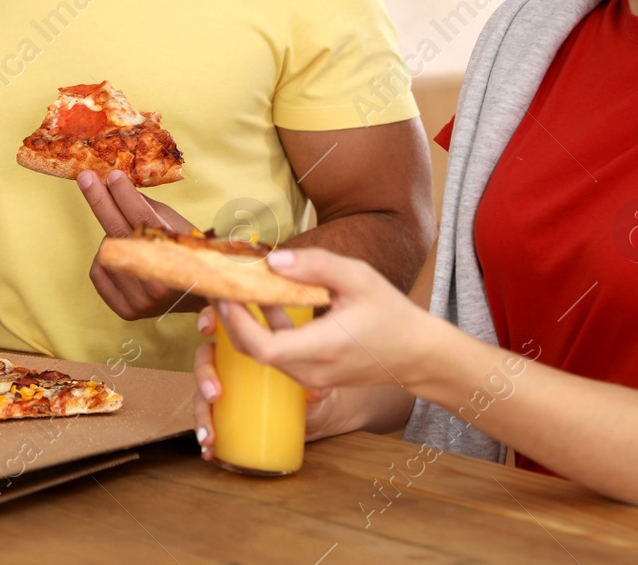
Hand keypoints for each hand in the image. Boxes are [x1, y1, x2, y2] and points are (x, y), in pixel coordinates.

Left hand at [79, 170, 206, 319]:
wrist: (198, 296)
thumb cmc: (187, 252)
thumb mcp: (175, 225)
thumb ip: (145, 208)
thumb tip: (115, 183)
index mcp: (179, 259)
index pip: (144, 220)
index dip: (126, 196)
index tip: (113, 175)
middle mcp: (159, 284)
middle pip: (120, 234)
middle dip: (101, 202)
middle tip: (85, 178)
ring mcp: (142, 301)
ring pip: (107, 252)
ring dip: (112, 237)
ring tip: (130, 238)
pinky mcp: (127, 311)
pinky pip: (98, 273)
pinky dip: (104, 259)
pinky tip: (122, 257)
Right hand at [192, 303, 337, 461]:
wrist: (313, 413)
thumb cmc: (308, 383)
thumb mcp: (313, 379)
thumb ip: (315, 383)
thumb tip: (315, 393)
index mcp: (248, 342)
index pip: (221, 323)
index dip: (208, 319)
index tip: (206, 329)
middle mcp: (230, 363)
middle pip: (205, 359)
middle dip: (204, 375)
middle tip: (214, 394)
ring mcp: (225, 388)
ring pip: (200, 393)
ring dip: (200, 413)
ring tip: (209, 435)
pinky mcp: (226, 413)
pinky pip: (208, 420)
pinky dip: (205, 433)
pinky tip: (209, 452)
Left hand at [213, 247, 442, 395]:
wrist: (418, 354)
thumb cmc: (391, 314)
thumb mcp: (358, 278)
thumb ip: (316, 266)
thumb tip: (273, 259)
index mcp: (322, 349)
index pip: (262, 347)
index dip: (236, 322)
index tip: (225, 293)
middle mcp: (310, 372)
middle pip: (253, 351)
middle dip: (231, 318)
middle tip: (220, 284)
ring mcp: (310, 378)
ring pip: (264, 353)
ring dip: (247, 322)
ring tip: (237, 285)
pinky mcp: (312, 376)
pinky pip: (279, 353)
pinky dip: (266, 328)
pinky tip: (268, 299)